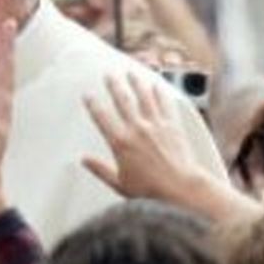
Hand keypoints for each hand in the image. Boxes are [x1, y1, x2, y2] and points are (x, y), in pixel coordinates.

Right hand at [83, 72, 257, 223]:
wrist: (179, 188)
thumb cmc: (150, 190)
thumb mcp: (118, 183)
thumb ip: (100, 169)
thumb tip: (84, 160)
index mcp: (120, 143)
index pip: (102, 118)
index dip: (93, 104)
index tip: (88, 95)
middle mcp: (137, 129)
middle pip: (123, 101)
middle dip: (114, 86)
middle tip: (109, 75)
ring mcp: (156, 126)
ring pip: (144, 98)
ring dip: (136, 84)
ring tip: (131, 73)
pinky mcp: (173, 126)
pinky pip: (165, 104)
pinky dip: (160, 93)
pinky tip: (157, 86)